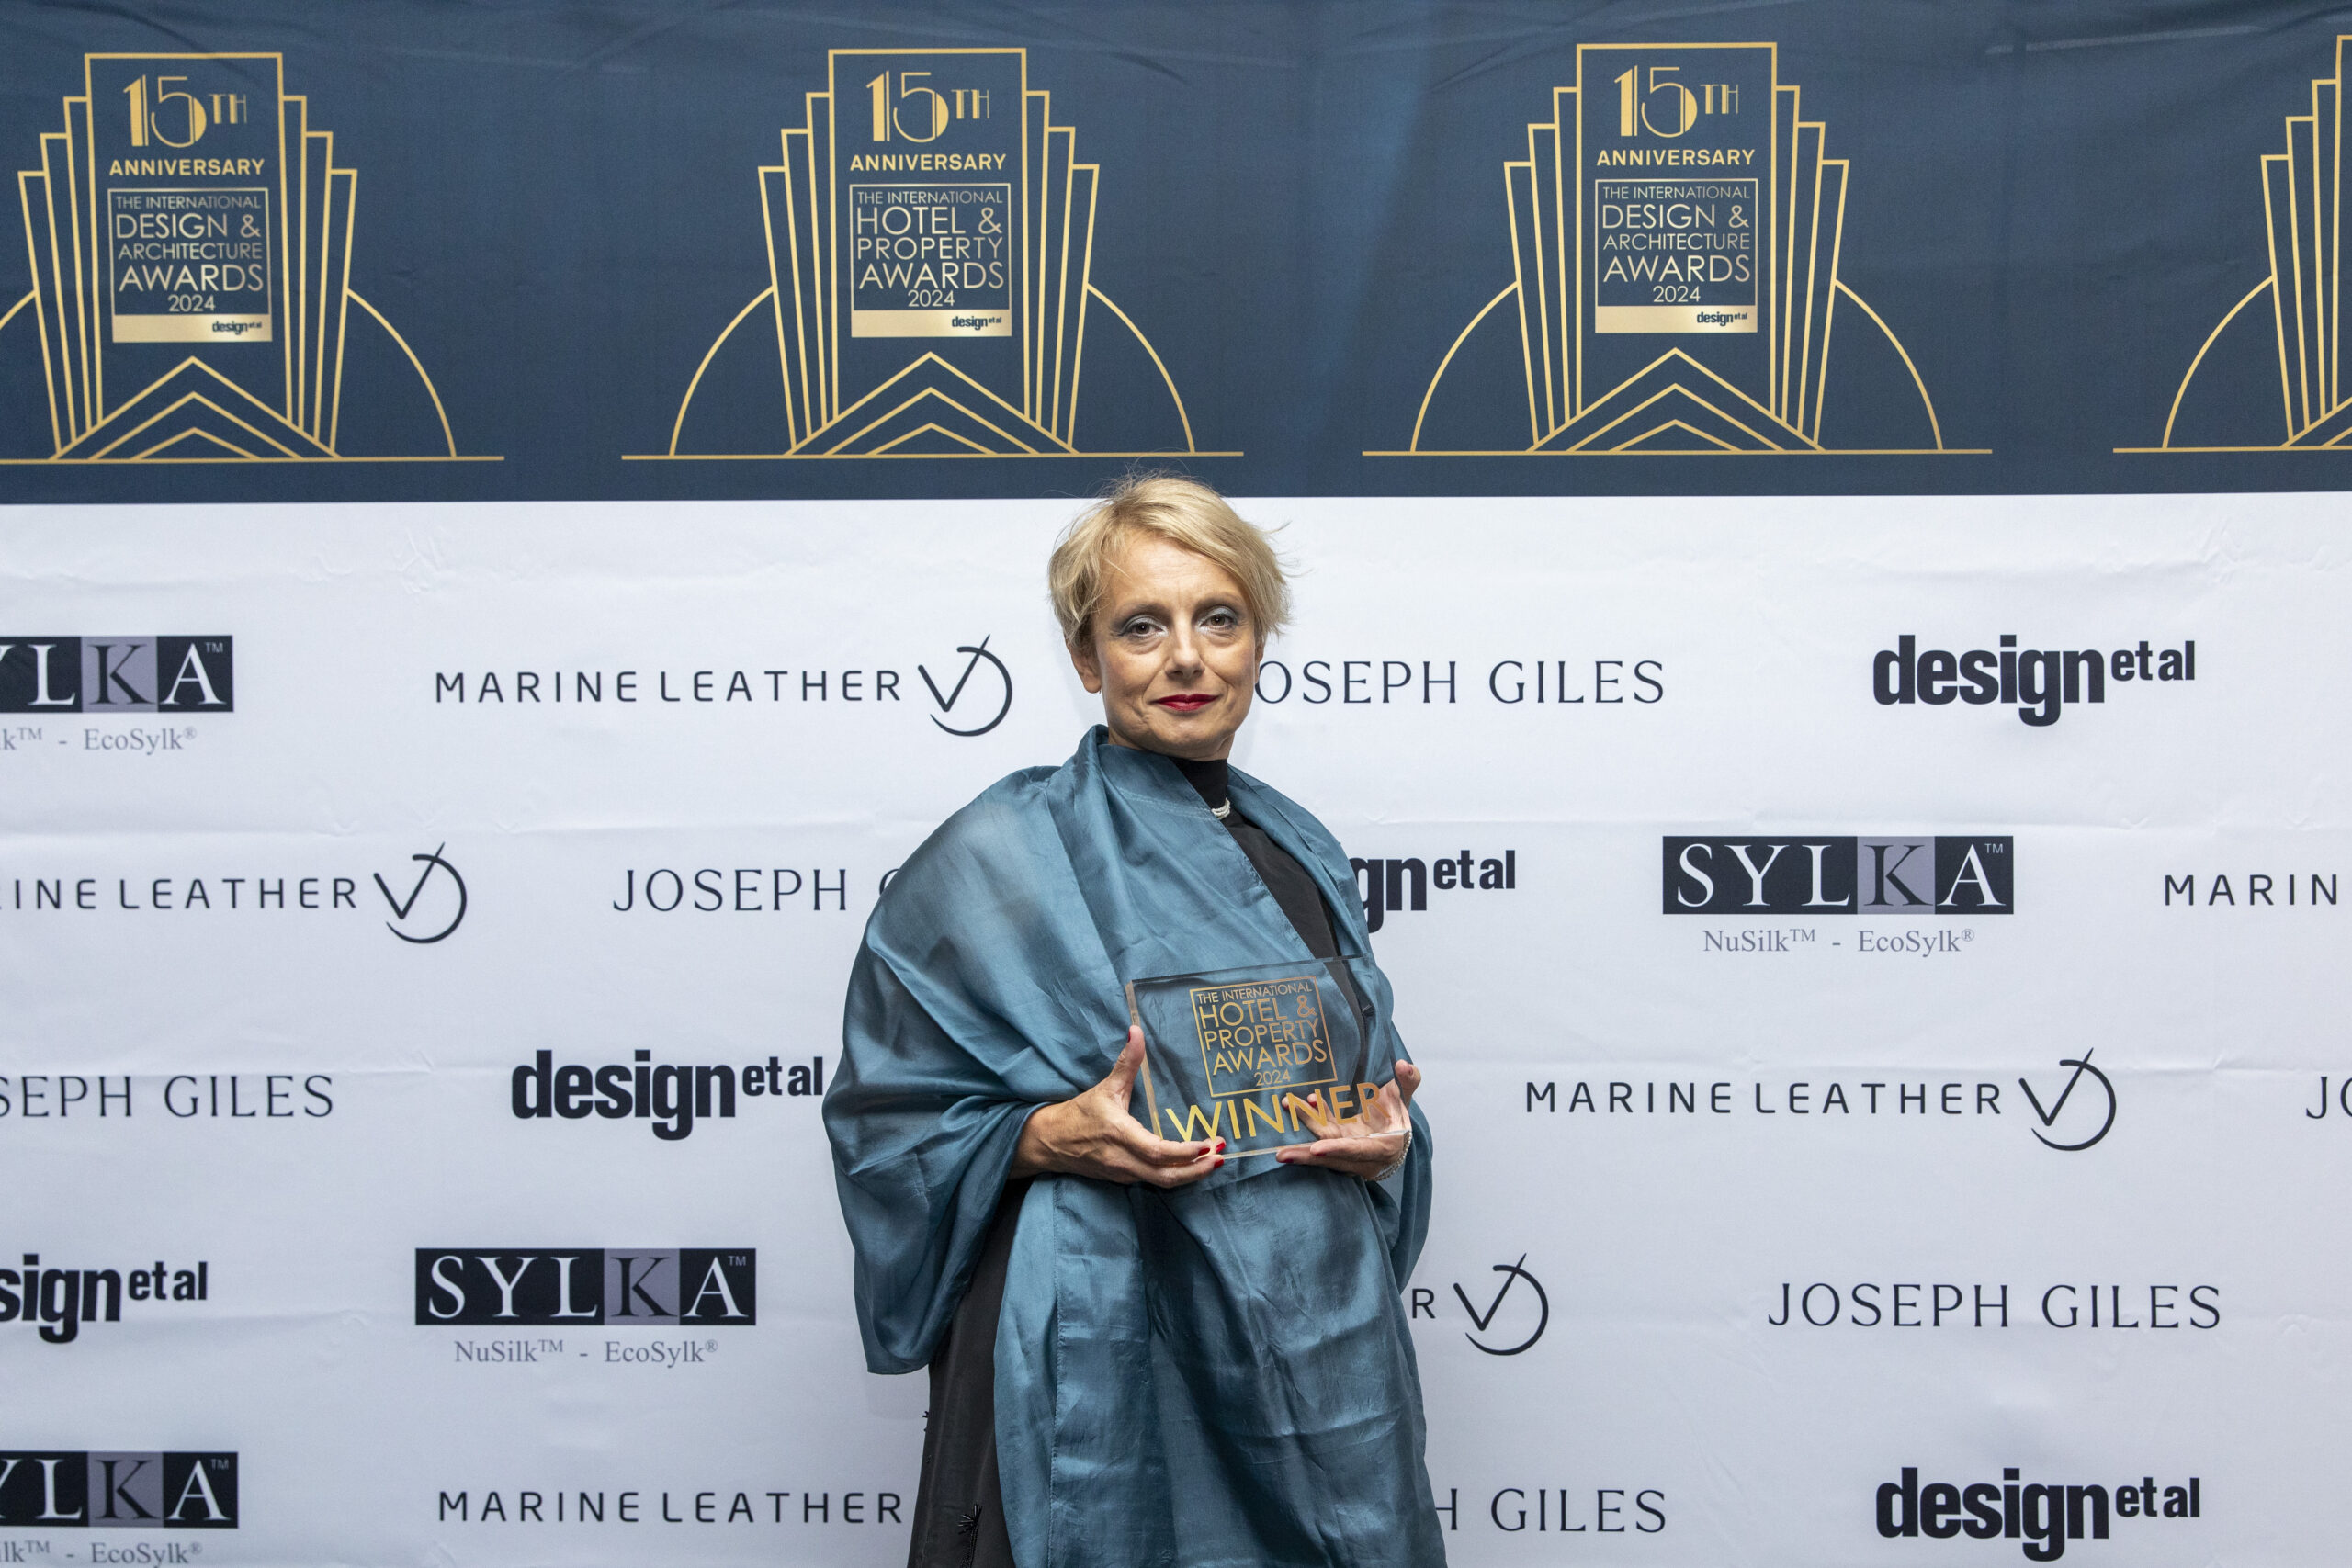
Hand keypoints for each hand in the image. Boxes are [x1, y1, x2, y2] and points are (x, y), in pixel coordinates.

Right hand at [1009, 1027, 1224, 1185]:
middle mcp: (1123, 1159)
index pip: (1157, 1151)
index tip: (1207, 1145)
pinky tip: (1192, 1166)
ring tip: (1214, 1162)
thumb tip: (1137, 1031)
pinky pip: (1153, 1181)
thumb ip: (1127, 1062)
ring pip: (1162, 1182)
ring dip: (1190, 1175)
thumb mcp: (1105, 1086)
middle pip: (1166, 1176)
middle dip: (1197, 1169)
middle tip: (1222, 1158)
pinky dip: (1175, 1176)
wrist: (1050, 1142)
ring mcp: (1123, 1173)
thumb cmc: (1080, 1113)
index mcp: (1120, 1134)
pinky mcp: (1122, 1179)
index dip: (1184, 1152)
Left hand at [1274, 1060, 1420, 1179]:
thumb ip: (1409, 1081)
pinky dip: (1311, 1118)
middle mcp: (1363, 1157)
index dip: (1339, 1149)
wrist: (1394, 1135)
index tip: (1317, 1148)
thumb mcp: (1406, 1099)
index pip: (1358, 1150)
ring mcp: (1347, 1155)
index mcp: (1383, 1148)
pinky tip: (1299, 1102)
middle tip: (1281, 1155)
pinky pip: (1321, 1134)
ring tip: (1286, 1106)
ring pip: (1322, 1145)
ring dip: (1304, 1126)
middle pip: (1333, 1156)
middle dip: (1306, 1154)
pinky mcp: (1336, 1148)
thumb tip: (1402, 1064)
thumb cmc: (1398, 1117)